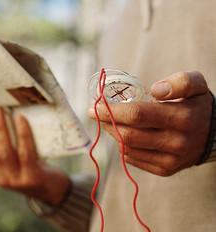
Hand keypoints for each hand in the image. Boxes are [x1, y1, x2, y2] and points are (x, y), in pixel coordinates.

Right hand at [0, 102, 69, 204]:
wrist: (52, 191)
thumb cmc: (32, 168)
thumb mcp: (15, 159)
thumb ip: (5, 145)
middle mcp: (0, 176)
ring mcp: (15, 179)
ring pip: (4, 150)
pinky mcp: (31, 177)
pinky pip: (26, 153)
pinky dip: (22, 134)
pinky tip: (19, 118)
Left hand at [89, 71, 212, 175]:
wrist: (214, 135)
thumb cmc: (197, 105)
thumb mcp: (196, 85)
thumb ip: (179, 82)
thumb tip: (154, 91)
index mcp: (182, 118)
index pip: (137, 115)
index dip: (112, 111)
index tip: (94, 107)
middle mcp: (176, 142)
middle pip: (129, 134)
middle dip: (107, 123)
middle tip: (97, 114)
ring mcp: (170, 159)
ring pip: (128, 148)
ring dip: (113, 134)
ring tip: (109, 122)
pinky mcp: (166, 170)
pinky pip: (134, 160)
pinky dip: (123, 146)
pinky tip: (123, 135)